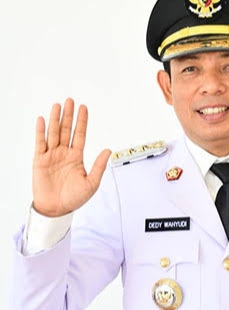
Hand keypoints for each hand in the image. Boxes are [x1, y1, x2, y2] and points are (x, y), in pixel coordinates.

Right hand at [32, 98, 110, 216]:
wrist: (57, 209)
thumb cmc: (74, 198)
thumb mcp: (91, 183)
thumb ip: (99, 166)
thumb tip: (108, 150)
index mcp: (76, 157)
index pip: (80, 135)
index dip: (82, 121)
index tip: (84, 107)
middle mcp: (64, 153)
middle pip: (66, 130)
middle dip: (68, 115)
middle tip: (70, 100)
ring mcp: (51, 155)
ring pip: (54, 133)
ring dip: (55, 119)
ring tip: (58, 105)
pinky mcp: (40, 160)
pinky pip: (40, 143)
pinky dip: (41, 132)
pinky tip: (42, 120)